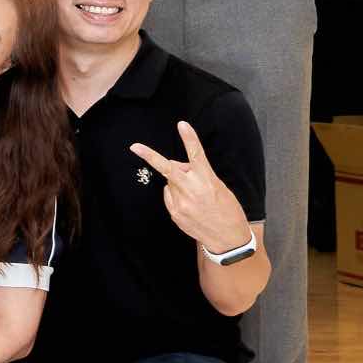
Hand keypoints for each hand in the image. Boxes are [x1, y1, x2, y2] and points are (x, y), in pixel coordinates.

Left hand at [128, 121, 255, 254]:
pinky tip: (191, 206)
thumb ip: (199, 175)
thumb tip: (181, 167)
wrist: (228, 238)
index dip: (189, 138)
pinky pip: (169, 197)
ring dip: (178, 184)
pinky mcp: (175, 213)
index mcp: (207, 180)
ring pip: (170, 183)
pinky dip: (176, 196)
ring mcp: (181, 203)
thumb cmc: (228, 210)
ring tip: (195, 197)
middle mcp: (192, 189)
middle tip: (134, 146)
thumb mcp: (219, 187)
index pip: (197, 155)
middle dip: (149, 156)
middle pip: (167, 168)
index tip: (181, 124)